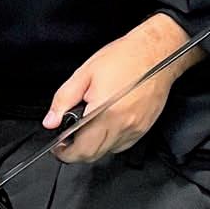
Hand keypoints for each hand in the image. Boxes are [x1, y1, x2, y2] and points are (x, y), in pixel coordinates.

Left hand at [42, 15, 199, 164]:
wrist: (157, 53)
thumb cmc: (124, 58)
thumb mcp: (85, 72)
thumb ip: (64, 99)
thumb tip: (51, 121)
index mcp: (104, 112)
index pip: (81, 149)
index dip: (65, 153)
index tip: (57, 147)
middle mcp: (122, 125)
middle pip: (93, 155)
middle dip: (76, 152)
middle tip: (67, 139)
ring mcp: (135, 129)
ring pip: (107, 152)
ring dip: (93, 147)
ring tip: (87, 128)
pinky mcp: (144, 128)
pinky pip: (121, 145)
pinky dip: (109, 141)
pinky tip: (105, 125)